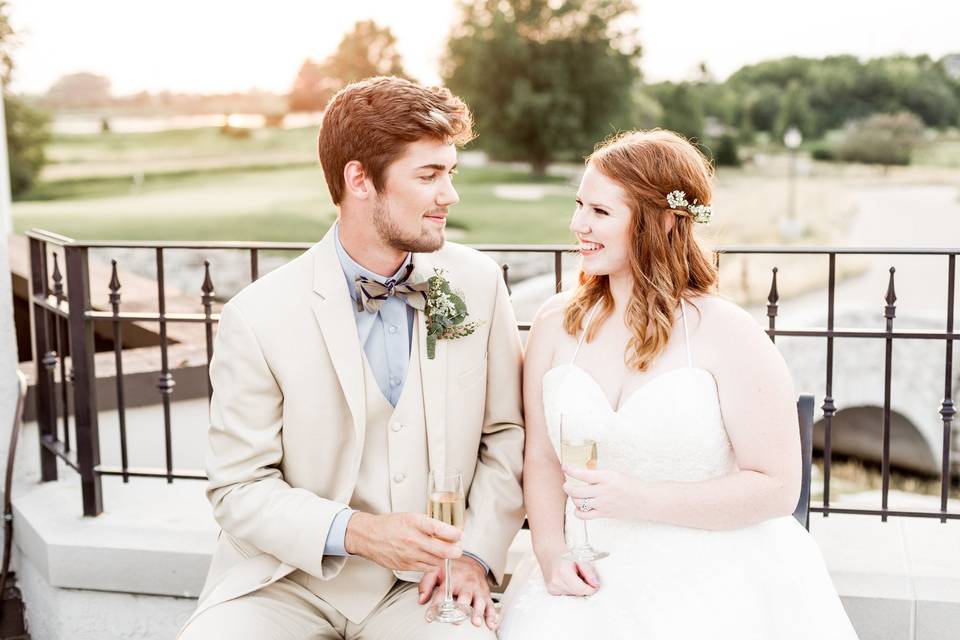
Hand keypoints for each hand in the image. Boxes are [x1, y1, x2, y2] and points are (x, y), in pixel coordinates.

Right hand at [344, 512, 461, 571]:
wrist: (369, 536)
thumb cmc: (390, 524)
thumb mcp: (410, 517)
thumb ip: (428, 524)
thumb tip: (448, 530)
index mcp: (414, 522)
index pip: (439, 529)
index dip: (454, 533)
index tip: (461, 535)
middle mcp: (412, 539)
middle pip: (442, 550)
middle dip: (455, 551)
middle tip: (459, 549)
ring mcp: (409, 554)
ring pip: (436, 561)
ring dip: (444, 558)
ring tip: (446, 552)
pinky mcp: (405, 566)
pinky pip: (426, 568)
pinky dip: (433, 564)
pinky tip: (432, 558)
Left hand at [418, 556, 499, 628]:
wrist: (472, 561)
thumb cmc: (452, 569)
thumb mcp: (436, 570)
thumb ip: (427, 584)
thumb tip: (421, 599)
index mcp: (453, 578)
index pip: (443, 593)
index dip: (436, 605)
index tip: (430, 616)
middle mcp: (467, 584)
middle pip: (465, 597)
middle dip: (461, 609)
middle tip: (457, 619)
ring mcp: (478, 589)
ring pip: (479, 601)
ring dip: (478, 612)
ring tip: (476, 622)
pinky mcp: (486, 595)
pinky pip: (491, 605)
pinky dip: (492, 615)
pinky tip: (491, 624)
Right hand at [539, 550, 598, 596]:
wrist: (550, 553)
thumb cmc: (565, 555)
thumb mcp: (580, 559)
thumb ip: (589, 572)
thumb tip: (595, 584)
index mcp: (563, 572)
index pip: (582, 589)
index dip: (591, 588)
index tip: (595, 584)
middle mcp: (556, 582)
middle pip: (578, 593)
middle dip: (585, 587)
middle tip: (583, 576)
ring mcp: (552, 588)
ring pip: (574, 595)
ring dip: (578, 588)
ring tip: (574, 576)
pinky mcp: (551, 591)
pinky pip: (567, 594)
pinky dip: (571, 589)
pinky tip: (568, 580)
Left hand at [562, 466, 642, 520]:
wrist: (645, 500)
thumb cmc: (630, 485)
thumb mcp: (614, 474)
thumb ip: (599, 476)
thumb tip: (582, 475)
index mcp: (607, 477)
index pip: (583, 474)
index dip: (571, 470)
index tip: (564, 467)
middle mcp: (603, 491)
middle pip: (577, 491)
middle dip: (568, 487)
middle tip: (566, 485)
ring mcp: (603, 504)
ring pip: (579, 503)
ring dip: (573, 498)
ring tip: (575, 495)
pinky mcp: (604, 514)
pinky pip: (585, 516)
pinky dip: (578, 512)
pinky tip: (579, 508)